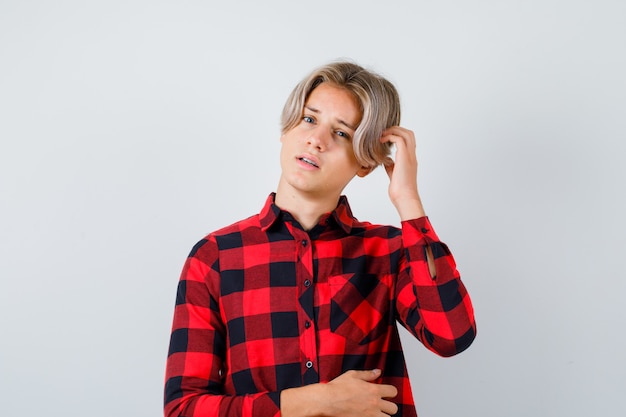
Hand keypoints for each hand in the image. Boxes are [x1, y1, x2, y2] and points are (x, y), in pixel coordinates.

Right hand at [280, 369, 397, 416]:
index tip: (385, 393)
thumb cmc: (337, 388)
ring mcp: (370, 415)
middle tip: (381, 405)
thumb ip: (367, 374)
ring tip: (375, 412)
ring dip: (383, 415)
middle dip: (389, 406)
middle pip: (394, 408)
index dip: (390, 392)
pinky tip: (368, 415)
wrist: (327, 401)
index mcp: (373, 390)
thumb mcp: (352, 375)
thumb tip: (377, 372)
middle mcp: (374, 403)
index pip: (393, 391)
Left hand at [380, 127, 424, 219]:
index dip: (398, 135)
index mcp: (410, 159)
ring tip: (382, 135)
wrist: (404, 198)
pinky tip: (381, 141)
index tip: (386, 137)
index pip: (409, 140)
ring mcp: (409, 156)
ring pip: (407, 134)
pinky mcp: (404, 158)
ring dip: (393, 131)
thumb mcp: (393, 174)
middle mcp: (411, 156)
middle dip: (396, 129)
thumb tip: (386, 161)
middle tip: (383, 133)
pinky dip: (390, 137)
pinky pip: (399, 140)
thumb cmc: (400, 190)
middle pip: (409, 133)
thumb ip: (391, 166)